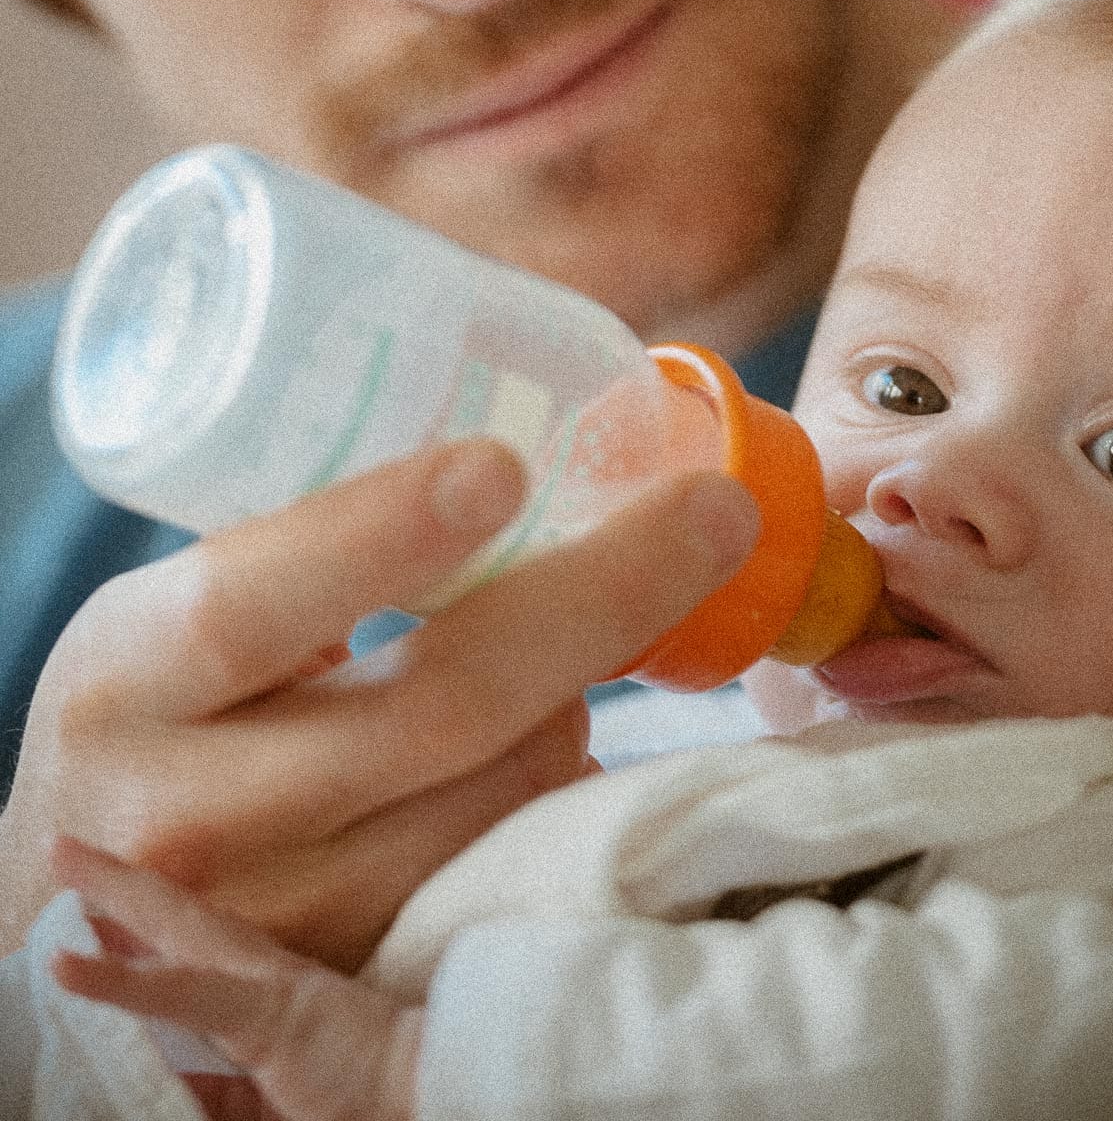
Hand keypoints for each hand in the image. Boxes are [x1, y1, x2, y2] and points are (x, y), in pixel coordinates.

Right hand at [0, 441, 757, 966]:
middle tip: (712, 515)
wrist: (91, 881)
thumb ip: (317, 548)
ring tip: (571, 642)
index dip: (383, 534)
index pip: (255, 601)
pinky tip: (545, 730)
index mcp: (127, 674)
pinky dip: (551, 780)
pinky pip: (503, 859)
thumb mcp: (190, 605)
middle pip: (435, 710)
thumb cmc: (164, 700)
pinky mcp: (347, 976)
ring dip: (577, 697)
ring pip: (500, 788)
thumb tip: (522, 445)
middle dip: (599, 597)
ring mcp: (273, 918)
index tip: (502, 468)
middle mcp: (183, 812)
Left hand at [51, 835, 421, 1120]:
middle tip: (64, 847)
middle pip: (177, 917)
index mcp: (261, 994)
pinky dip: (123, 980)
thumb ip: (216, 1089)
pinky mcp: (268, 1011)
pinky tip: (70, 965)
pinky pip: (187, 993)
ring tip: (66, 863)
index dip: (140, 920)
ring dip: (119, 896)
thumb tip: (165, 1080)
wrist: (432, 1090)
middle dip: (120, 885)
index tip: (96, 898)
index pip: (188, 949)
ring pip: (178, 931)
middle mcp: (260, 974)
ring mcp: (266, 985)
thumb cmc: (357, 1094)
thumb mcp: (266, 1100)